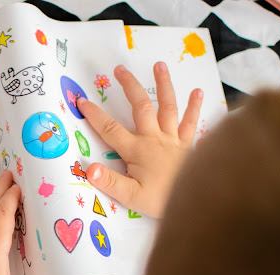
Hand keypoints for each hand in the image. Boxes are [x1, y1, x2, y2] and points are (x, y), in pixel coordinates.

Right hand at [77, 63, 202, 217]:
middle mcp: (154, 139)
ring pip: (168, 107)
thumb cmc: (161, 201)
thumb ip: (109, 182)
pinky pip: (191, 123)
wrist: (197, 205)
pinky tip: (198, 92)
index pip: (110, 129)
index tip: (82, 100)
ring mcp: (172, 139)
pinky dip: (194, 107)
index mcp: (137, 150)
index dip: (94, 114)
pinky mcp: (187, 145)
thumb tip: (89, 168)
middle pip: (141, 107)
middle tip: (119, 69)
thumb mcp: (130, 196)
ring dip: (163, 85)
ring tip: (159, 65)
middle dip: (129, 86)